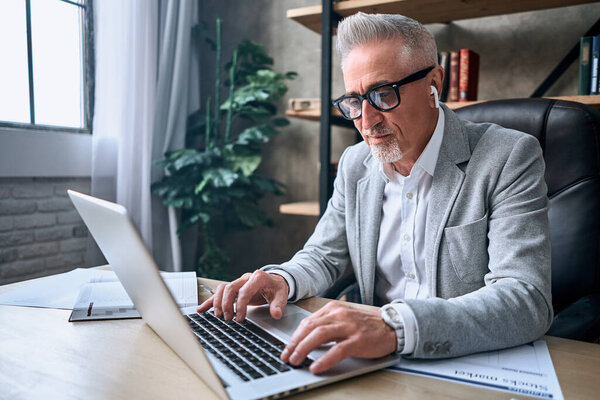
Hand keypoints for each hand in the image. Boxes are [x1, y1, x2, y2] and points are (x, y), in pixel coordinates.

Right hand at [196, 270, 288, 321]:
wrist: (275, 282)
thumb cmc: (276, 288)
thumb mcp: (281, 296)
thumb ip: (278, 305)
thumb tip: (276, 314)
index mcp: (258, 277)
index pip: (245, 290)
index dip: (241, 305)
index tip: (240, 318)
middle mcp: (246, 278)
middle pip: (230, 288)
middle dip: (227, 304)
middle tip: (229, 319)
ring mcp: (238, 282)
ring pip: (222, 288)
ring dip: (218, 302)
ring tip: (218, 316)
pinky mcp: (234, 289)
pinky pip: (219, 293)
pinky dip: (210, 301)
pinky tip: (202, 309)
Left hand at [280, 301, 396, 373]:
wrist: (393, 326)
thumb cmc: (367, 325)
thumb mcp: (344, 318)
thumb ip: (327, 325)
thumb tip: (306, 339)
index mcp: (333, 309)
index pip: (307, 322)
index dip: (294, 336)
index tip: (287, 347)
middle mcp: (339, 315)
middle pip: (309, 328)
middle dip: (294, 343)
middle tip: (285, 356)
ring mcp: (349, 327)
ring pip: (319, 336)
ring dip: (303, 349)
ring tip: (295, 360)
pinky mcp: (358, 340)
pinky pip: (337, 350)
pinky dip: (324, 359)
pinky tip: (315, 367)